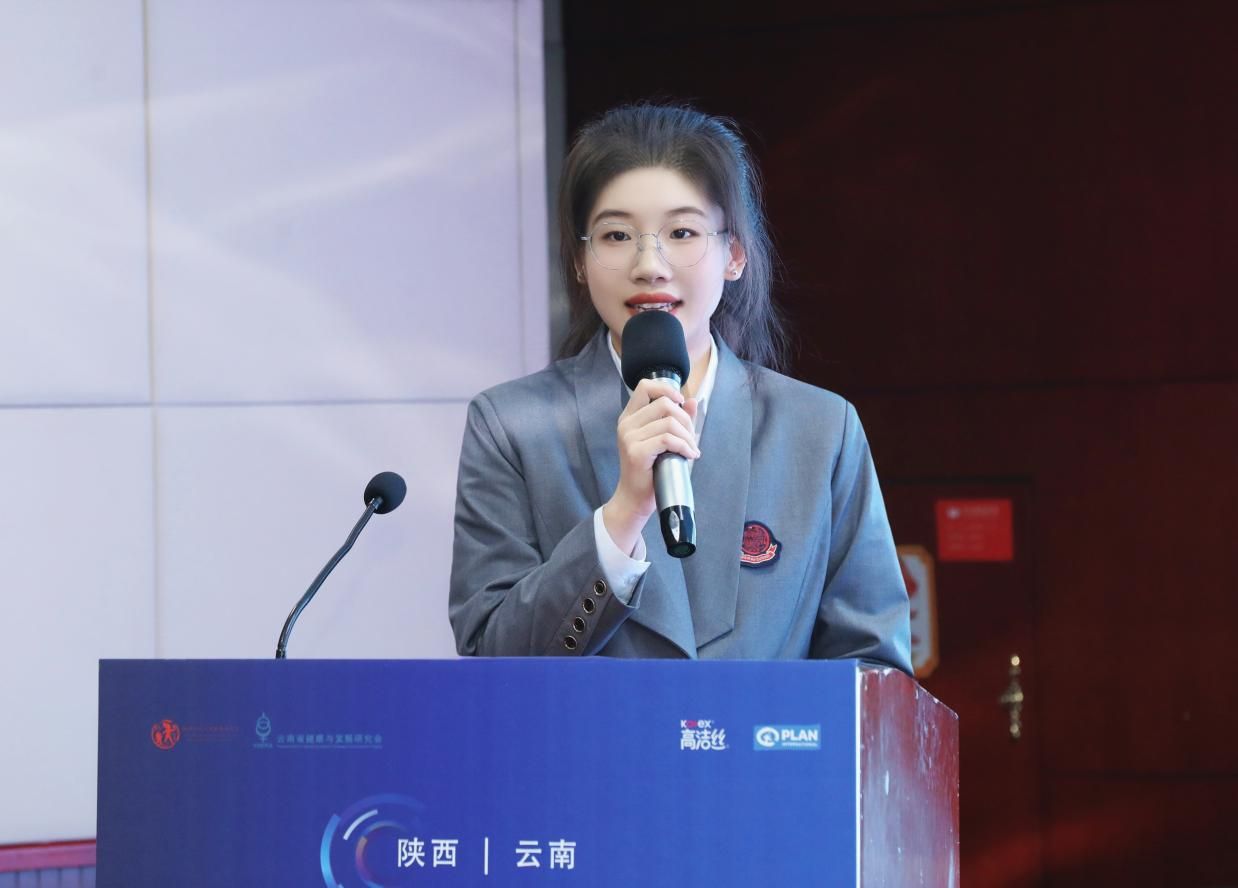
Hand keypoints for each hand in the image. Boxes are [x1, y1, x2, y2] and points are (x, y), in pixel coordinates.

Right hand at [602, 378, 699, 554]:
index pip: (645, 386)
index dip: (666, 390)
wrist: (635, 499)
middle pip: (664, 404)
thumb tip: (693, 401)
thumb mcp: (664, 441)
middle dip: (685, 420)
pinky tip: (689, 455)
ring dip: (687, 437)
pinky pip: (668, 439)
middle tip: (690, 439)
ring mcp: (629, 437)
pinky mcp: (636, 451)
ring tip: (691, 450)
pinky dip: (684, 446)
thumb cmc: (651, 470)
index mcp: (630, 417)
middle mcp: (626, 424)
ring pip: (669, 422)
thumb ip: (677, 420)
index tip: (680, 402)